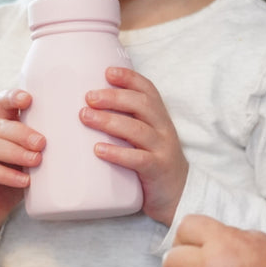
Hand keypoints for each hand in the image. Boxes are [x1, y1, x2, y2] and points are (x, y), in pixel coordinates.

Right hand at [0, 88, 44, 228]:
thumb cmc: (16, 175)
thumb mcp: (29, 156)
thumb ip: (40, 146)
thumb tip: (76, 142)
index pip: (3, 102)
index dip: (13, 97)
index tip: (28, 99)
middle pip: (0, 126)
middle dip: (22, 133)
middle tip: (42, 144)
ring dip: (15, 153)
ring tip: (36, 161)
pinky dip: (6, 175)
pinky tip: (24, 181)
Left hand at [82, 68, 187, 225]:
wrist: (179, 195)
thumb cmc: (154, 162)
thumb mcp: (146, 137)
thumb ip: (127, 122)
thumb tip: (89, 107)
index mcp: (159, 118)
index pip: (148, 90)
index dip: (130, 78)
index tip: (108, 72)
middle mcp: (163, 130)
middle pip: (142, 105)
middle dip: (114, 97)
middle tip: (89, 97)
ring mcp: (162, 150)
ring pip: (138, 130)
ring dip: (110, 121)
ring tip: (86, 116)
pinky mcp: (157, 170)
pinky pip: (138, 159)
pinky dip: (118, 153)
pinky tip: (98, 150)